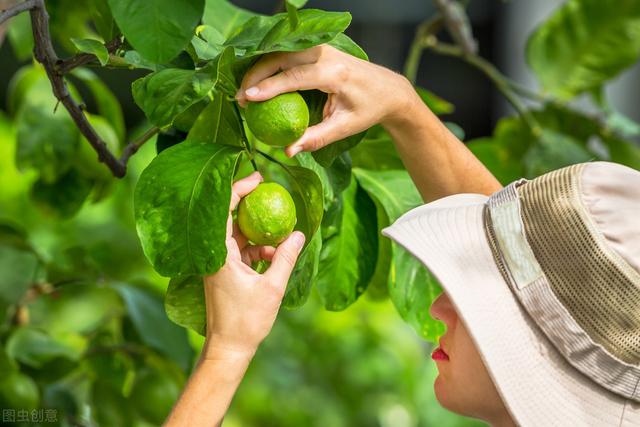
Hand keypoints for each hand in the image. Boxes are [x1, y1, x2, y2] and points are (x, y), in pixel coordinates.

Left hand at [202, 172, 304, 357]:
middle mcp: (214, 256)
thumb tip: (298, 234)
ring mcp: (218, 264)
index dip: (239, 190)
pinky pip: (241, 252)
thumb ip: (285, 258)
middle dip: (250, 206)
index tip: (258, 180)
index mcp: (218, 255)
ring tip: (281, 236)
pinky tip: (275, 255)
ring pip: (238, 237)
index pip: (225, 211)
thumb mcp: (272, 287)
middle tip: (269, 192)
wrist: (228, 348)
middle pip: (230, 220)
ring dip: (259, 234)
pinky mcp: (224, 273)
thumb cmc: (246, 320)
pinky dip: (257, 250)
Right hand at [236, 44, 422, 156]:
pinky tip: (257, 81)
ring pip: (281, 51)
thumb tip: (288, 151)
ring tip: (245, 92)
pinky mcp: (317, 48)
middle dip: (256, 75)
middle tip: (240, 98)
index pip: (295, 76)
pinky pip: (288, 53)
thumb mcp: (344, 128)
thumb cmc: (368, 110)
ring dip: (260, 68)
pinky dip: (270, 64)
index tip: (247, 98)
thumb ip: (316, 139)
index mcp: (336, 73)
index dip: (269, 87)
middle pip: (282, 57)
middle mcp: (327, 54)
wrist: (388, 89)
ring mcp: (321, 48)